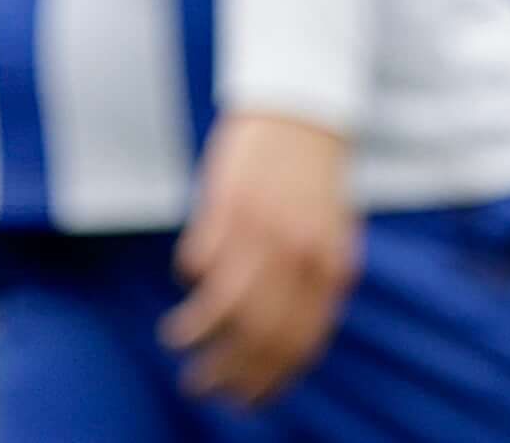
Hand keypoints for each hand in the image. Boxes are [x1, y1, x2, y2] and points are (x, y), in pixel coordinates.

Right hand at [164, 112, 357, 406]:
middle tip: (203, 387)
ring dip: (194, 335)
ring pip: (221, 307)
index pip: (298, 345)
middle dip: (227, 372)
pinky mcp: (225, 205)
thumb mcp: (334, 235)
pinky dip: (191, 276)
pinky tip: (186, 280)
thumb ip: (317, 284)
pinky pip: (199, 259)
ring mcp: (260, 231)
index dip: (269, 380)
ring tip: (176, 341)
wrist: (302, 108)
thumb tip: (294, 343)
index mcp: (329, 268)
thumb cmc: (316, 176)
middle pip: (258, 337)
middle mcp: (297, 257)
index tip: (245, 400)